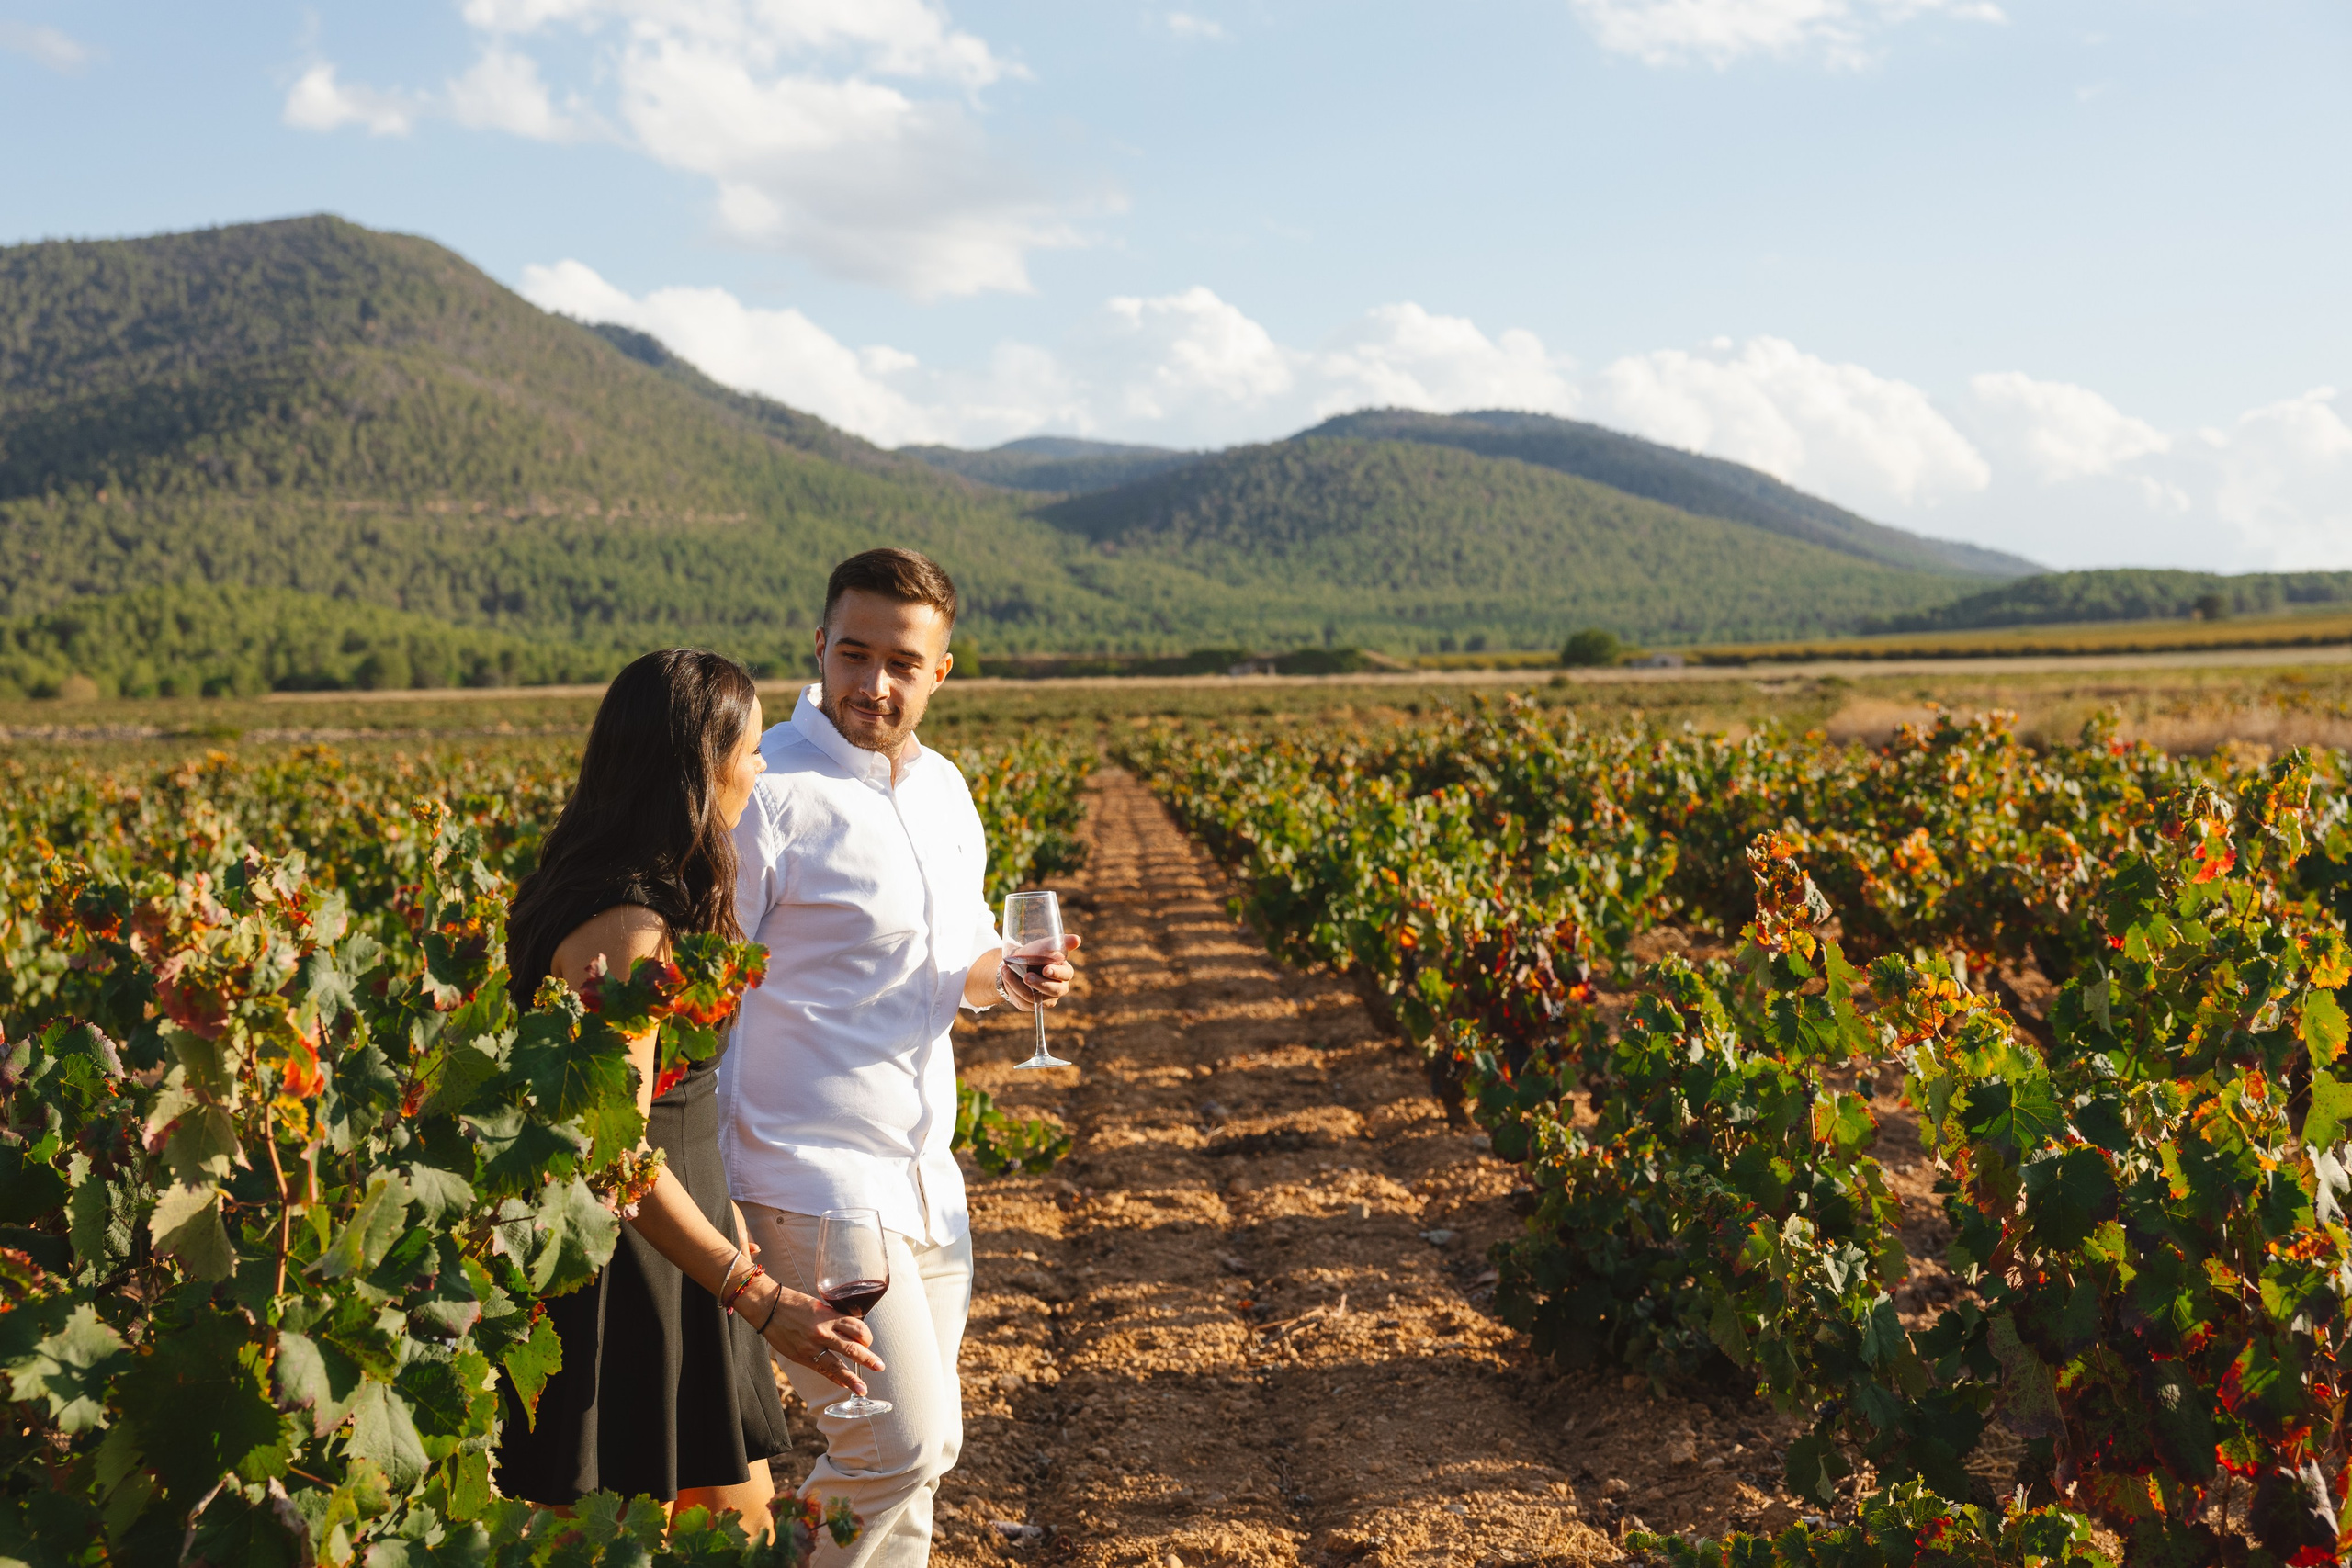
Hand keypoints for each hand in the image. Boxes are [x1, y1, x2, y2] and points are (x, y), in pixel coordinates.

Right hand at [756, 1282, 885, 1394]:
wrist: (767, 1307)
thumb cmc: (793, 1302)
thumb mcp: (818, 1305)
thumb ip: (833, 1318)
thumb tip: (849, 1329)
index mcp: (828, 1316)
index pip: (857, 1328)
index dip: (866, 1336)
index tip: (868, 1341)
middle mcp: (822, 1332)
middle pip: (852, 1348)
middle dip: (868, 1359)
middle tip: (880, 1366)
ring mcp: (811, 1347)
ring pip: (837, 1365)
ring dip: (852, 1378)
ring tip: (863, 1389)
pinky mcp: (801, 1357)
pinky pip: (822, 1370)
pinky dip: (834, 1378)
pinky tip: (843, 1384)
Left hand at [999, 933, 1081, 1010]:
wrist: (1017, 964)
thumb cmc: (1035, 953)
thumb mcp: (1045, 945)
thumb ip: (1061, 942)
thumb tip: (1077, 939)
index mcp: (1065, 972)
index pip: (1066, 974)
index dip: (1056, 973)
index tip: (1045, 969)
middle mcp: (1059, 988)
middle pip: (1054, 991)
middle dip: (1039, 984)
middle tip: (1026, 976)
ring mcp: (1046, 999)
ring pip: (1033, 997)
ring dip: (1017, 984)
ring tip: (1006, 970)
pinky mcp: (1032, 1005)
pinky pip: (1022, 1001)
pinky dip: (1012, 989)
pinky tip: (1006, 978)